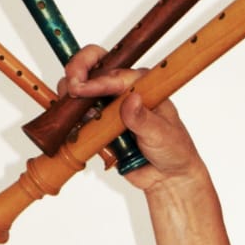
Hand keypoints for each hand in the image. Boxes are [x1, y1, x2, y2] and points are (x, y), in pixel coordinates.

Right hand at [57, 45, 207, 194]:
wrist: (167, 175)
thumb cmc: (174, 149)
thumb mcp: (162, 134)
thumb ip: (144, 119)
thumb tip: (132, 100)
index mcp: (144, 85)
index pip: (117, 74)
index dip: (97, 80)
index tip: (82, 89)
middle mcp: (124, 91)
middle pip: (95, 68)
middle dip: (78, 71)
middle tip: (71, 86)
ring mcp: (109, 106)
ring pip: (82, 90)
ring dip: (71, 95)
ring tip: (71, 107)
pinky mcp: (98, 124)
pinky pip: (78, 116)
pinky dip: (70, 116)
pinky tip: (72, 123)